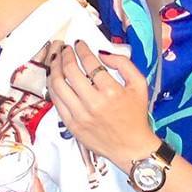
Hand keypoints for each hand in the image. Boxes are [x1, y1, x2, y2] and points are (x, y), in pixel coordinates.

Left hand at [48, 41, 156, 167]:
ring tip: (56, 59)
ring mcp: (80, 115)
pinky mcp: (71, 125)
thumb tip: (102, 53)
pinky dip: (52, 87)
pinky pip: (56, 101)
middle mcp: (93, 103)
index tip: (79, 43)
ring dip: (55, 68)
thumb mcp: (139, 85)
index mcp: (111, 91)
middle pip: (70, 71)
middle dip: (65, 55)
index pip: (90, 63)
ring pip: (58, 85)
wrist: (131, 147)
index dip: (82, 49)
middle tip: (65, 49)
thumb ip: (124, 64)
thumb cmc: (135, 115)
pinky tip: (54, 78)